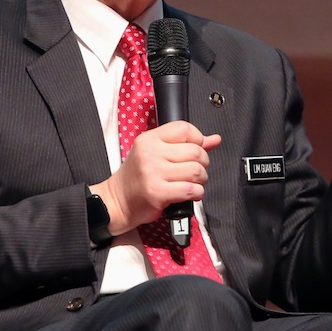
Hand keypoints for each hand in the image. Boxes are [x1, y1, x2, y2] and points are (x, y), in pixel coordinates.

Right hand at [91, 121, 220, 234]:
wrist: (117, 201)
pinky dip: (197, 193)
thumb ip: (185, 144)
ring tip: (192, 183)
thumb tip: (214, 139)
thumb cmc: (137, 178)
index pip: (184, 129)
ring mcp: (153, 173)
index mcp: (150, 139)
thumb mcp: (156, 153)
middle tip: (195, 171)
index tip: (196, 150)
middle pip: (195, 151)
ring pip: (196, 170)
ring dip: (201, 179)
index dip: (198, 139)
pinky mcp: (157, 192)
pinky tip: (191, 194)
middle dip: (203, 163)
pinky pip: (190, 190)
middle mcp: (151, 153)